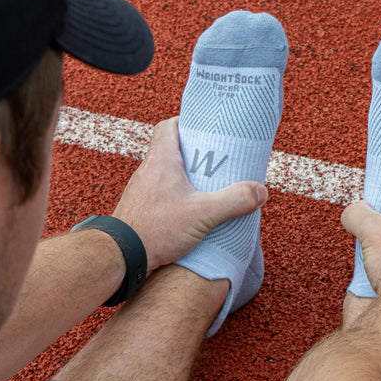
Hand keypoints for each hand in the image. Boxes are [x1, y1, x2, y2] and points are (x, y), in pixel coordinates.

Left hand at [112, 117, 267, 271]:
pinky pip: (158, 193)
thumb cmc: (154, 230)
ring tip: (205, 186)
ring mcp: (140, 191)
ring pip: (163, 173)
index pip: (167, 127)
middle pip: (168, 149)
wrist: (120, 257)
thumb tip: (260, 191)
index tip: (204, 128)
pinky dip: (173, 195)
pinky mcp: (138, 210)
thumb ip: (234, 201)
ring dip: (183, 176)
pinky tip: (187, 211)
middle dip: (192, 152)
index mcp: (161, 161)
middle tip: (214, 160)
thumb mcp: (203, 214)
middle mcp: (147, 171)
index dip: (185, 122)